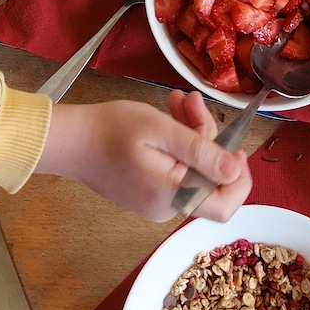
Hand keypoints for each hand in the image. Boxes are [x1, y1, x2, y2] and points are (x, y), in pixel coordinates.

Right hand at [37, 96, 251, 221]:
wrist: (70, 141)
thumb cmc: (111, 130)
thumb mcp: (160, 130)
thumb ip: (200, 151)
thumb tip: (236, 171)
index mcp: (173, 195)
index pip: (224, 206)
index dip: (239, 178)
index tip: (235, 145)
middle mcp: (166, 208)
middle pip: (208, 179)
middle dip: (207, 136)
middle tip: (191, 101)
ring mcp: (155, 203)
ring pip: (192, 170)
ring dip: (191, 133)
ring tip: (177, 101)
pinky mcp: (146, 193)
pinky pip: (175, 171)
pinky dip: (176, 144)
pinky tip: (167, 116)